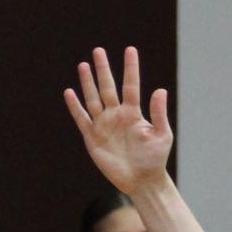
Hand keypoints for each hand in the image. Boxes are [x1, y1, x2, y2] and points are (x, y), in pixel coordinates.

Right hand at [64, 46, 172, 193]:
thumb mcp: (161, 136)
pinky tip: (70, 92)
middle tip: (98, 51)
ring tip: (83, 65)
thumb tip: (160, 90)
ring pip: (93, 99)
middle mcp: (117, 115)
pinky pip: (82, 119)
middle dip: (103, 70)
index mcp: (133, 113)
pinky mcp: (93, 138)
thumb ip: (159, 113)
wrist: (142, 181)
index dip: (131, 68)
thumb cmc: (155, 159)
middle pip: (108, 88)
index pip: (131, 85)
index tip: (130, 49)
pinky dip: (76, 107)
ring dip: (88, 83)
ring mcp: (104, 125)